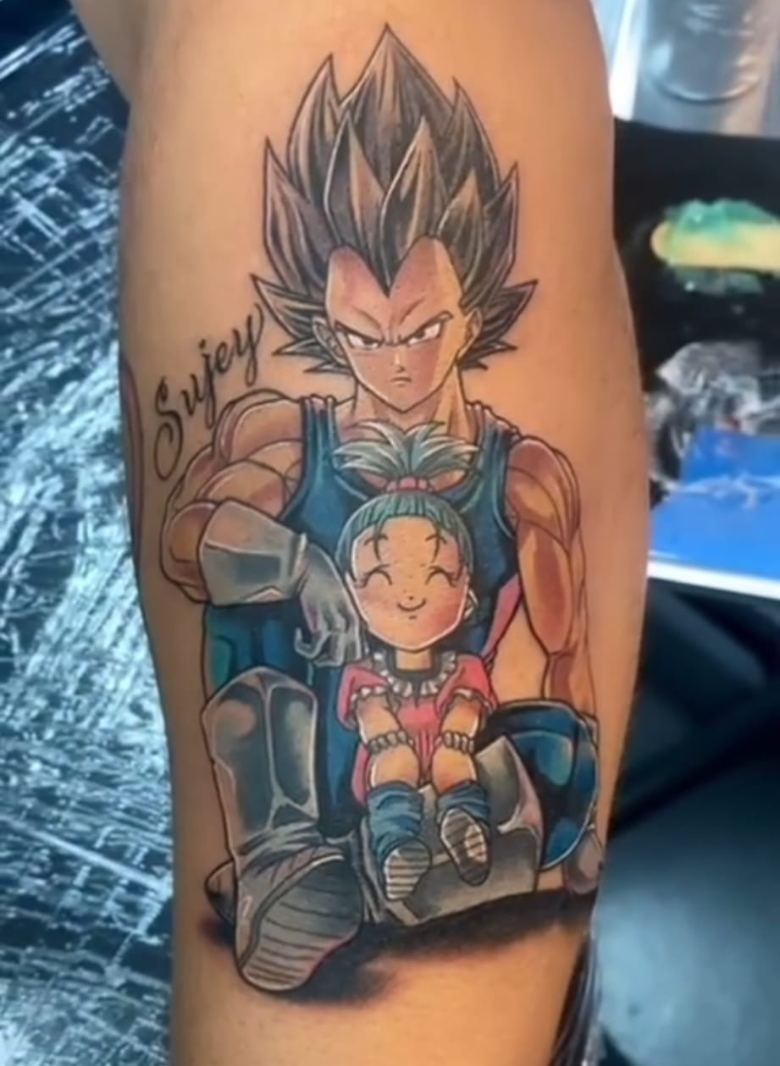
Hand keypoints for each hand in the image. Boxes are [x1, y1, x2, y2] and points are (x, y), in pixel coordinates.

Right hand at [294, 542, 363, 665]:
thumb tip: (340, 633)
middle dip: (336, 662)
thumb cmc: (324, 580)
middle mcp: (351, 623)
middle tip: (319, 657)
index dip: (349, 658)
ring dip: (320, 660)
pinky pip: (314, 648)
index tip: (331, 655)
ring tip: (308, 650)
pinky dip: (303, 648)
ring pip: (336, 658)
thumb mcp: (340, 599)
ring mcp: (337, 624)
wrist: (312, 566)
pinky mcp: (321, 623)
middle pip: (353, 658)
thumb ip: (343, 615)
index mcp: (357, 618)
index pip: (362, 650)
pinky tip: (297, 636)